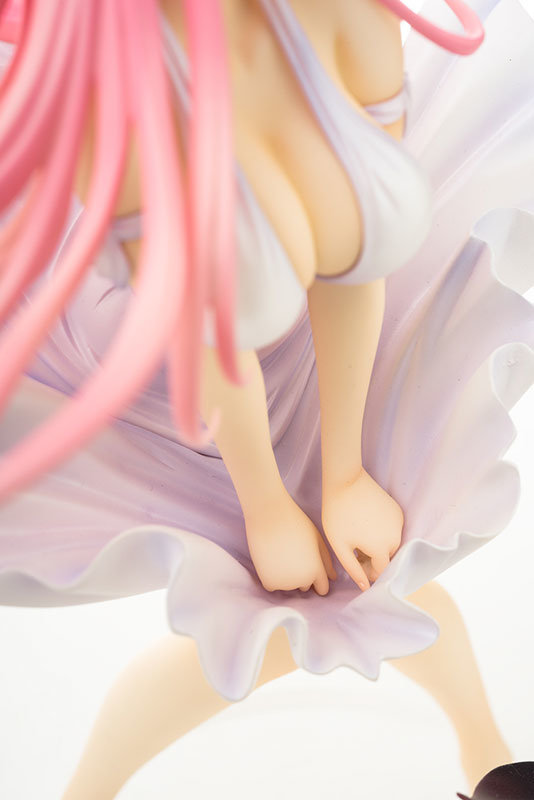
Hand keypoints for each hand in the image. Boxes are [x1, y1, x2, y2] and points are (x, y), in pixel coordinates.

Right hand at [245, 490, 336, 595]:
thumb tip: (333, 578)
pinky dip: (271, 575)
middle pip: (305, 585)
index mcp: (317, 570)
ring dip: (286, 575)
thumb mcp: (317, 539)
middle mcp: (303, 580)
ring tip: (282, 553)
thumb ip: (326, 560)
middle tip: (293, 554)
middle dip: (301, 574)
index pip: (322, 588)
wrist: (269, 516)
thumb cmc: (295, 523)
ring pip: (288, 585)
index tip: (310, 567)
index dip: (319, 579)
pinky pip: (272, 585)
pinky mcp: (269, 582)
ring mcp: (285, 583)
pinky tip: (271, 558)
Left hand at [321, 467, 402, 590]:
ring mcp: (398, 522)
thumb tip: (365, 587)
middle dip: (373, 559)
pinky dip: (382, 531)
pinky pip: (393, 528)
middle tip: (354, 550)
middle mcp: (396, 537)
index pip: (381, 571)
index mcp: (382, 548)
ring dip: (378, 545)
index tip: (355, 563)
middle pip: (387, 557)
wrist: (346, 481)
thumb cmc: (337, 514)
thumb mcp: (340, 545)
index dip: (367, 571)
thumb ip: (353, 568)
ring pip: (391, 543)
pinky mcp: (397, 510)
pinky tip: (366, 523)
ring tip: (359, 536)